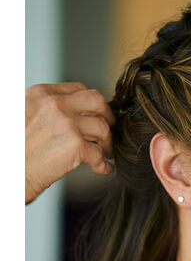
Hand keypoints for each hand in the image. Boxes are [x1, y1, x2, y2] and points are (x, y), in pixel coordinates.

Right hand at [25, 82, 114, 203]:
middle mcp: (56, 104)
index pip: (78, 90)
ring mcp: (67, 124)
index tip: (96, 115)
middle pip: (97, 101)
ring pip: (102, 128)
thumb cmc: (14, 149)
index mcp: (42, 93)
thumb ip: (47, 109)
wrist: (8, 170)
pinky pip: (99, 154)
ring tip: (106, 153)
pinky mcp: (75, 146)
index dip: (91, 104)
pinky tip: (104, 169)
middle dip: (108, 116)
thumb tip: (71, 114)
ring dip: (107, 143)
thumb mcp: (25, 114)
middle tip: (109, 130)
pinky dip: (104, 164)